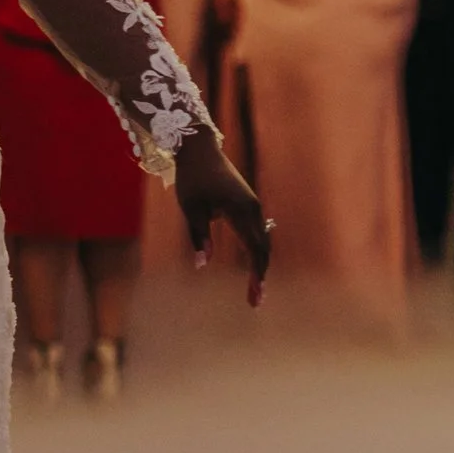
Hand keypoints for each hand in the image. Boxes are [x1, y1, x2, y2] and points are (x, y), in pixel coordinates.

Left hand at [174, 123, 269, 302]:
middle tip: (254, 302)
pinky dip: (257, 252)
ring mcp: (253, 206)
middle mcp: (253, 209)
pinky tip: (253, 267)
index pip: (254, 250)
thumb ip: (198, 237)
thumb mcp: (190, 209)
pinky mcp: (248, 204)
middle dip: (260, 276)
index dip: (256, 275)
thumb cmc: (192, 179)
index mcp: (240, 211)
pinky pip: (258, 233)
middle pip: (263, 249)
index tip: (255, 296)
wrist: (199, 149)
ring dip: (260, 265)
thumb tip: (201, 265)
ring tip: (254, 290)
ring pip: (262, 241)